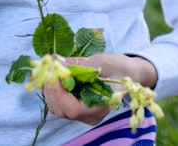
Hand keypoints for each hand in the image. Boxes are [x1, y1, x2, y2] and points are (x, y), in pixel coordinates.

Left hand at [43, 53, 157, 124]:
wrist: (129, 73)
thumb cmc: (121, 68)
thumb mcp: (105, 62)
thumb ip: (82, 64)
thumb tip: (58, 61)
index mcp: (102, 107)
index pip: (75, 110)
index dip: (60, 95)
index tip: (54, 76)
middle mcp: (91, 115)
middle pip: (62, 110)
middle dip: (51, 91)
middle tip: (48, 70)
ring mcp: (83, 114)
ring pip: (57, 108)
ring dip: (49, 90)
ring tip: (50, 71)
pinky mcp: (77, 108)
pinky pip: (59, 104)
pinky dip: (53, 91)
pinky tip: (53, 77)